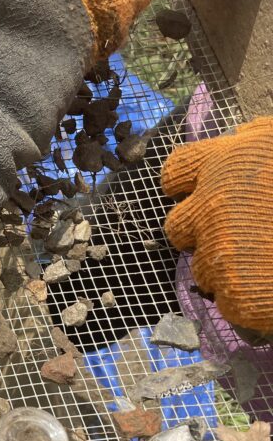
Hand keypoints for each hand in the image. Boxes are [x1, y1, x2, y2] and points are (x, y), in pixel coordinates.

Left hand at [162, 118, 272, 332]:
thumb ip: (261, 141)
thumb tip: (240, 136)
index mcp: (227, 160)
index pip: (177, 172)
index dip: (187, 187)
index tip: (202, 197)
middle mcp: (213, 204)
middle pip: (178, 228)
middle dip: (203, 235)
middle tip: (243, 240)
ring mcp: (220, 251)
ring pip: (203, 269)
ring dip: (229, 270)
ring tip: (270, 265)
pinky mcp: (237, 293)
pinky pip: (231, 304)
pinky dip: (252, 303)